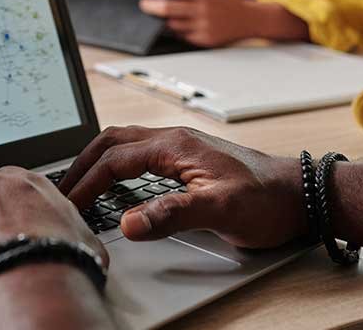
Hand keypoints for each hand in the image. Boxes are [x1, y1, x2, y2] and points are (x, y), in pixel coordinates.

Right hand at [58, 126, 306, 247]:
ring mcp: (182, 146)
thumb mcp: (220, 210)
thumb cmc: (267, 199)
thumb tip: (129, 222)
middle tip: (62, 189)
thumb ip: (172, 214)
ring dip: (98, 160)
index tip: (70, 205)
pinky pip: (140, 152)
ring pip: (125, 143)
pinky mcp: (189, 158)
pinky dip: (117, 164)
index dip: (87, 183)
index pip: (115, 159)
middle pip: (113, 141)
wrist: (300, 194)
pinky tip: (116, 182)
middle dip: (82, 163)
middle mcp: (174, 139)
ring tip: (81, 183)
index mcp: (175, 145)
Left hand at [136, 0, 251, 46]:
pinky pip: (180, 35)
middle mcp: (202, 9)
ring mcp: (203, 25)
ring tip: (155, 13)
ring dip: (160, 19)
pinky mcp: (203, 39)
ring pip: (172, 24)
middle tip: (142, 3)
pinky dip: (172, 29)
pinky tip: (170, 24)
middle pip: (168, 8)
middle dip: (150, 6)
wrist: (246, 19)